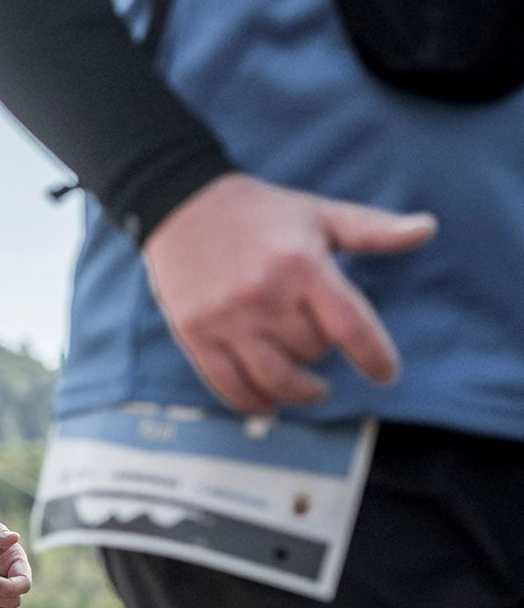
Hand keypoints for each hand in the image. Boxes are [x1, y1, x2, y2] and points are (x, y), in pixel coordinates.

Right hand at [142, 173, 435, 414]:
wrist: (181, 203)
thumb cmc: (258, 212)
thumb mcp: (319, 214)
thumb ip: (373, 230)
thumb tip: (427, 228)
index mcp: (302, 266)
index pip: (352, 328)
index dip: (376, 358)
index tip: (385, 374)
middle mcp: (264, 295)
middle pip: (313, 353)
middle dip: (322, 353)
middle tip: (317, 344)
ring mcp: (226, 318)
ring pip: (275, 378)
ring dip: (298, 390)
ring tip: (309, 388)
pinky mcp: (195, 332)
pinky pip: (228, 385)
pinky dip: (253, 402)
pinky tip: (268, 404)